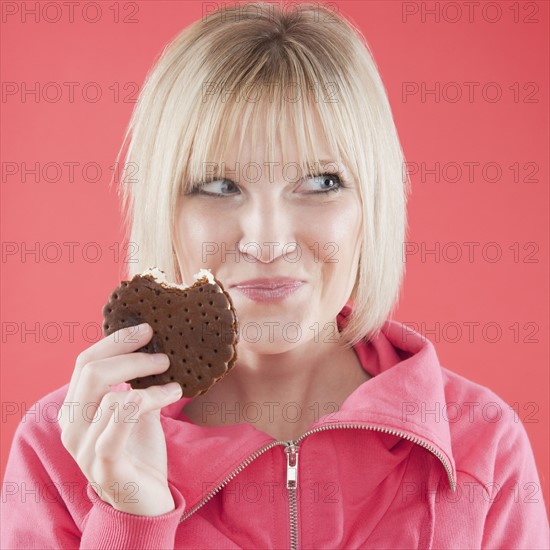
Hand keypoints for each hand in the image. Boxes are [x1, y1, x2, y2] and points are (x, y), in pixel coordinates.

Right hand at [58, 322, 182, 515]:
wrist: (144, 499)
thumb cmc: (140, 450)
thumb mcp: (137, 410)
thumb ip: (136, 383)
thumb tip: (155, 348)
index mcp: (76, 407)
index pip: (85, 362)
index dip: (116, 341)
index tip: (147, 329)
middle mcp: (72, 426)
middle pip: (93, 373)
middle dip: (132, 357)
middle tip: (165, 357)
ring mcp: (83, 450)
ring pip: (110, 398)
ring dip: (148, 383)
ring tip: (174, 383)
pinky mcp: (104, 469)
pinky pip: (116, 430)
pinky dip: (147, 403)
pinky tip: (170, 395)